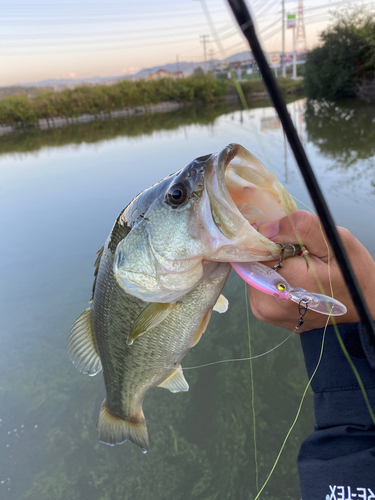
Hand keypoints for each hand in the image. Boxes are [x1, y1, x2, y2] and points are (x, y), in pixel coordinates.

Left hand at [247, 211, 374, 331]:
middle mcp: (268, 300)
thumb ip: (301, 229)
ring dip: (269, 262)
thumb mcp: (336, 243)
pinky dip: (270, 275)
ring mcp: (264, 310)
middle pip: (251, 260)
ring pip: (252, 270)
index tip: (285, 234)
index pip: (256, 248)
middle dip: (268, 250)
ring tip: (296, 264)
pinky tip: (291, 276)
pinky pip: (257, 283)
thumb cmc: (353, 278)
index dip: (267, 236)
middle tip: (295, 249)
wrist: (362, 313)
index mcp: (287, 282)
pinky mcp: (264, 313)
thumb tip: (266, 227)